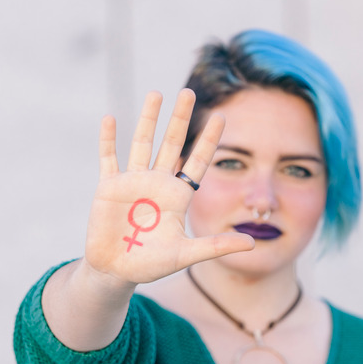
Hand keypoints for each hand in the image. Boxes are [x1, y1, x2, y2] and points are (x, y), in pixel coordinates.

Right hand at [83, 89, 254, 284]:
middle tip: (188, 92)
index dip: (209, 140)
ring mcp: (133, 182)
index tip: (222, 116)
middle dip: (180, 119)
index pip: (198, 161)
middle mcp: (158, 183)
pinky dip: (108, 139)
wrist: (116, 271)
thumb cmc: (152, 264)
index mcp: (178, 195)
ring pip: (142, 143)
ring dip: (148, 120)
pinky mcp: (109, 187)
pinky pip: (109, 158)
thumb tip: (253, 244)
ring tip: (156, 94)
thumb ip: (216, 246)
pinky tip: (110, 118)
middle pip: (172, 144)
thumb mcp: (186, 254)